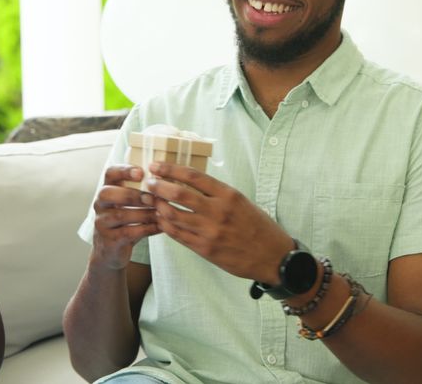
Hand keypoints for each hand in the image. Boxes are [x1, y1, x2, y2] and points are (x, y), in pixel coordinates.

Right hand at [91, 166, 159, 270]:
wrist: (111, 251)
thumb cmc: (125, 222)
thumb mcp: (128, 204)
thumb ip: (142, 192)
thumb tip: (168, 181)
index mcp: (107, 190)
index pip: (110, 173)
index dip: (124, 170)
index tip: (142, 172)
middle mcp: (100, 205)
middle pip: (108, 193)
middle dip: (133, 194)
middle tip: (152, 198)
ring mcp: (102, 223)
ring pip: (120, 215)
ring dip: (144, 213)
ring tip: (161, 212)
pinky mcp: (110, 240)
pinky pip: (128, 232)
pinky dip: (147, 228)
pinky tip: (160, 226)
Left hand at [145, 162, 293, 284]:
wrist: (273, 257)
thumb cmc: (258, 227)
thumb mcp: (242, 202)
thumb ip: (217, 193)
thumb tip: (190, 183)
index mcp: (228, 195)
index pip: (193, 176)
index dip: (170, 169)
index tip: (156, 165)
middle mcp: (218, 211)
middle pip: (178, 193)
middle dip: (158, 186)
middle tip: (148, 182)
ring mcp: (210, 232)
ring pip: (173, 215)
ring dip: (157, 206)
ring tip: (150, 201)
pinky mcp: (205, 249)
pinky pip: (178, 235)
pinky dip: (165, 226)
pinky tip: (160, 220)